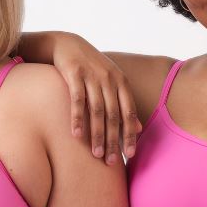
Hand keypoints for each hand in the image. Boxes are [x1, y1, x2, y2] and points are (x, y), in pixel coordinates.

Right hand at [48, 33, 140, 162]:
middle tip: (110, 162)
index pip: (129, 112)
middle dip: (113, 140)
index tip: (130, 155)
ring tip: (96, 154)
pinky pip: (77, 100)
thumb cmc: (91, 68)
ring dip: (97, 134)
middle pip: (114, 115)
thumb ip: (124, 104)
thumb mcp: (111, 83)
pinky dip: (78, 119)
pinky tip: (77, 135)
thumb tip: (139, 128)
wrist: (67, 44)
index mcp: (121, 82)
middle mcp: (109, 79)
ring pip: (97, 110)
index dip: (130, 134)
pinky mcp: (74, 73)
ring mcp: (92, 75)